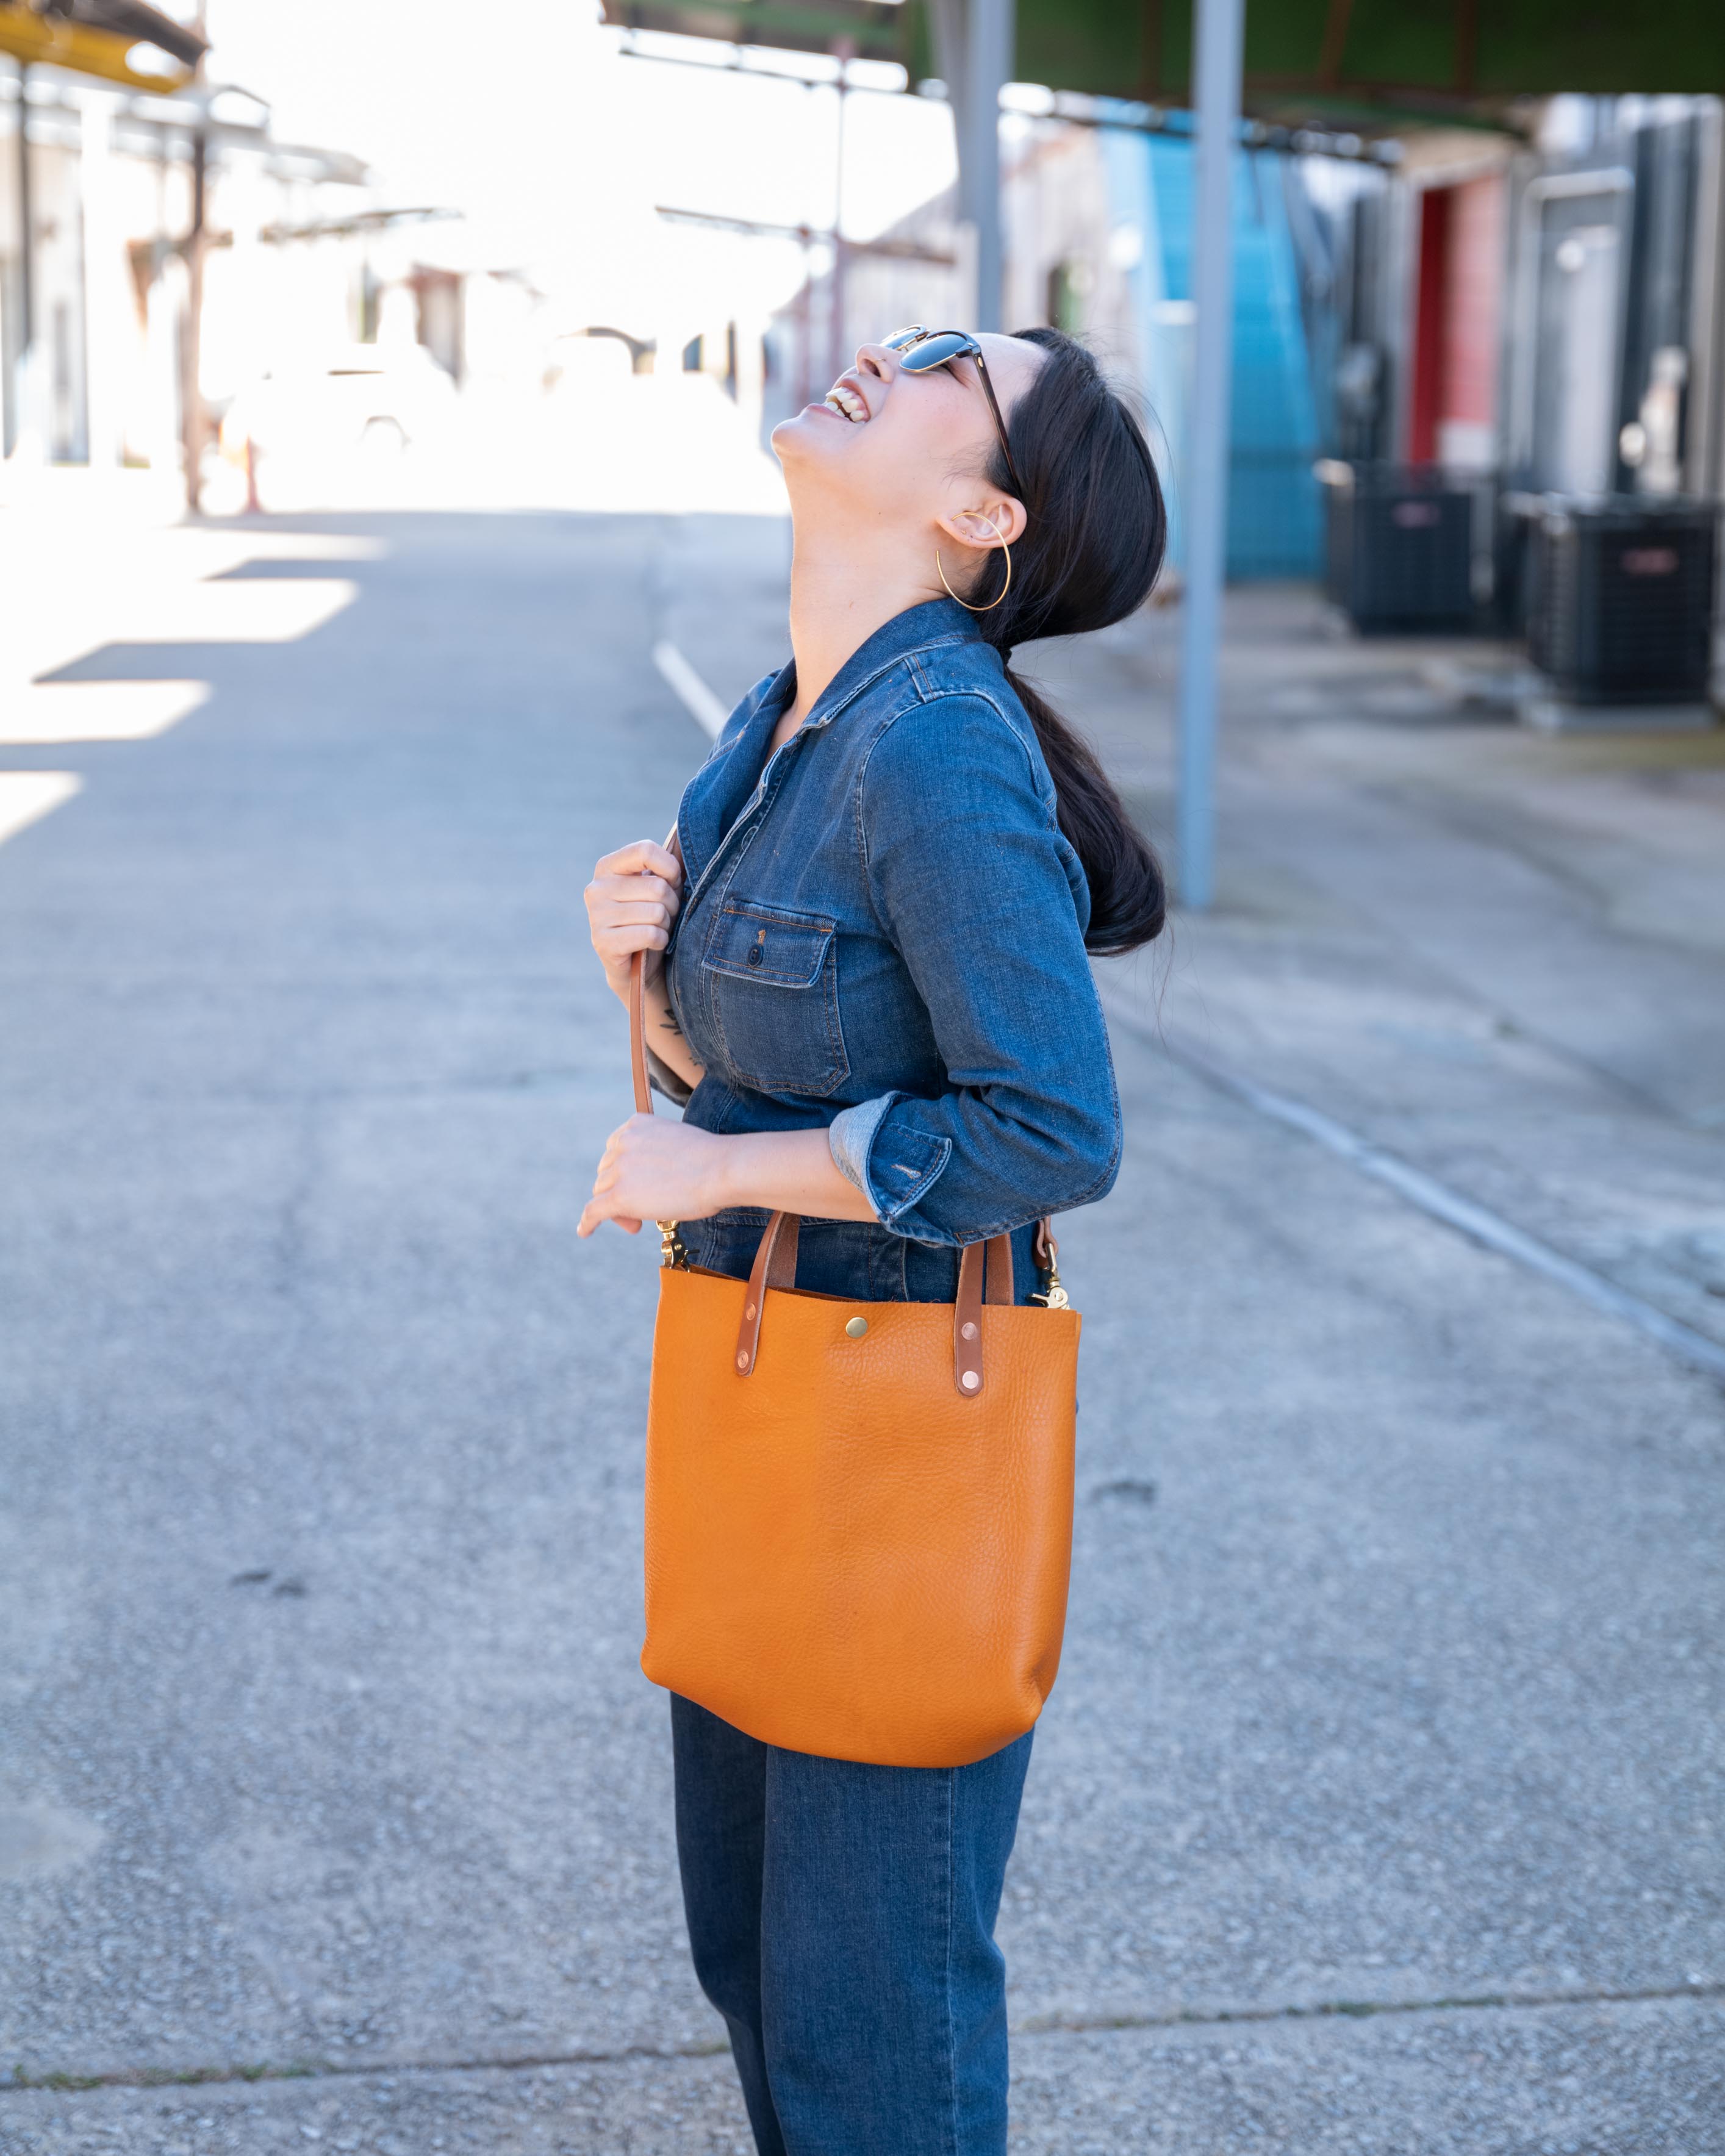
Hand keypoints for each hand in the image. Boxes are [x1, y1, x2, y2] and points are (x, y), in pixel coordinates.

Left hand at [578, 1114, 729, 1238]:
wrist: (722, 1169)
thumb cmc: (711, 1159)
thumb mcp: (676, 1143)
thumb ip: (654, 1155)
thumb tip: (643, 1187)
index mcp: (636, 1124)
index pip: (615, 1151)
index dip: (623, 1172)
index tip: (640, 1186)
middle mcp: (623, 1143)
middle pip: (607, 1173)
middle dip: (620, 1191)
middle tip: (643, 1212)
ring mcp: (620, 1169)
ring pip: (603, 1193)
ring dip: (617, 1209)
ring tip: (639, 1223)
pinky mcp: (621, 1196)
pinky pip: (594, 1211)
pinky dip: (588, 1223)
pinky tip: (584, 1232)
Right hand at [584, 839, 680, 1001]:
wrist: (635, 967)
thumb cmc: (650, 918)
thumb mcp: (657, 887)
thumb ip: (666, 868)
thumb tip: (682, 847)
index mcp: (607, 867)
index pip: (645, 850)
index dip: (670, 868)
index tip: (673, 883)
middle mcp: (596, 888)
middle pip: (657, 886)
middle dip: (672, 904)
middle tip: (663, 915)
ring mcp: (596, 915)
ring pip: (656, 912)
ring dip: (665, 924)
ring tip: (656, 929)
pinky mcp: (602, 942)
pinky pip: (650, 934)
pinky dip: (660, 941)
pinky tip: (651, 944)